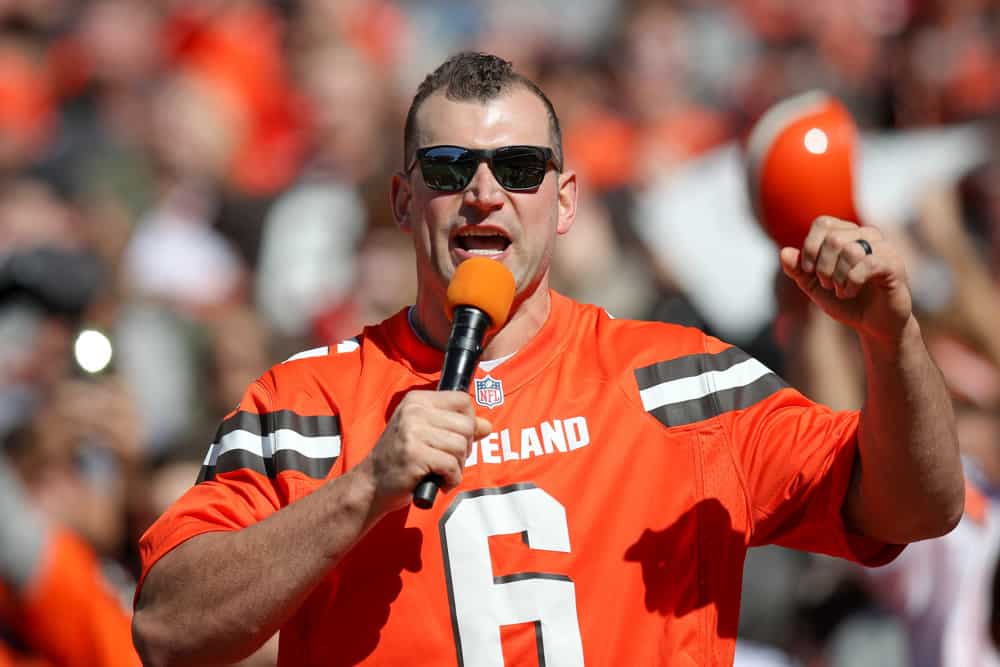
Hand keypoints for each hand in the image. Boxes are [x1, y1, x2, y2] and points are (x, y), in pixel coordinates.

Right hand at [357, 390, 491, 517]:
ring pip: (460, 446)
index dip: (469, 422)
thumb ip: (457, 428)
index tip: (457, 439)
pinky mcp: (415, 455)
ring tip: (441, 472)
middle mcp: (414, 411)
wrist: (371, 484)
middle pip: (466, 425)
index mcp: (417, 400)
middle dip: (464, 449)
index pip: (462, 400)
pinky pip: (452, 466)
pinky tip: (438, 482)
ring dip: (457, 466)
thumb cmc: (401, 459)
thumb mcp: (427, 434)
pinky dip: (451, 479)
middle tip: (448, 461)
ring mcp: (413, 432)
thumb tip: (487, 426)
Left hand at [780, 216, 912, 344]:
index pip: (822, 223)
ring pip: (850, 250)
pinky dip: (851, 282)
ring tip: (840, 290)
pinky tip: (851, 292)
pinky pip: (867, 264)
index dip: (810, 248)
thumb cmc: (845, 301)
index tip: (809, 271)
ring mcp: (884, 248)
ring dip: (837, 277)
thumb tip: (784, 252)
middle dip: (822, 267)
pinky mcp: (894, 265)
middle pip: (834, 238)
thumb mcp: (814, 286)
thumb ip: (798, 269)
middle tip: (827, 284)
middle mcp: (868, 234)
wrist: (873, 325)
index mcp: (848, 233)